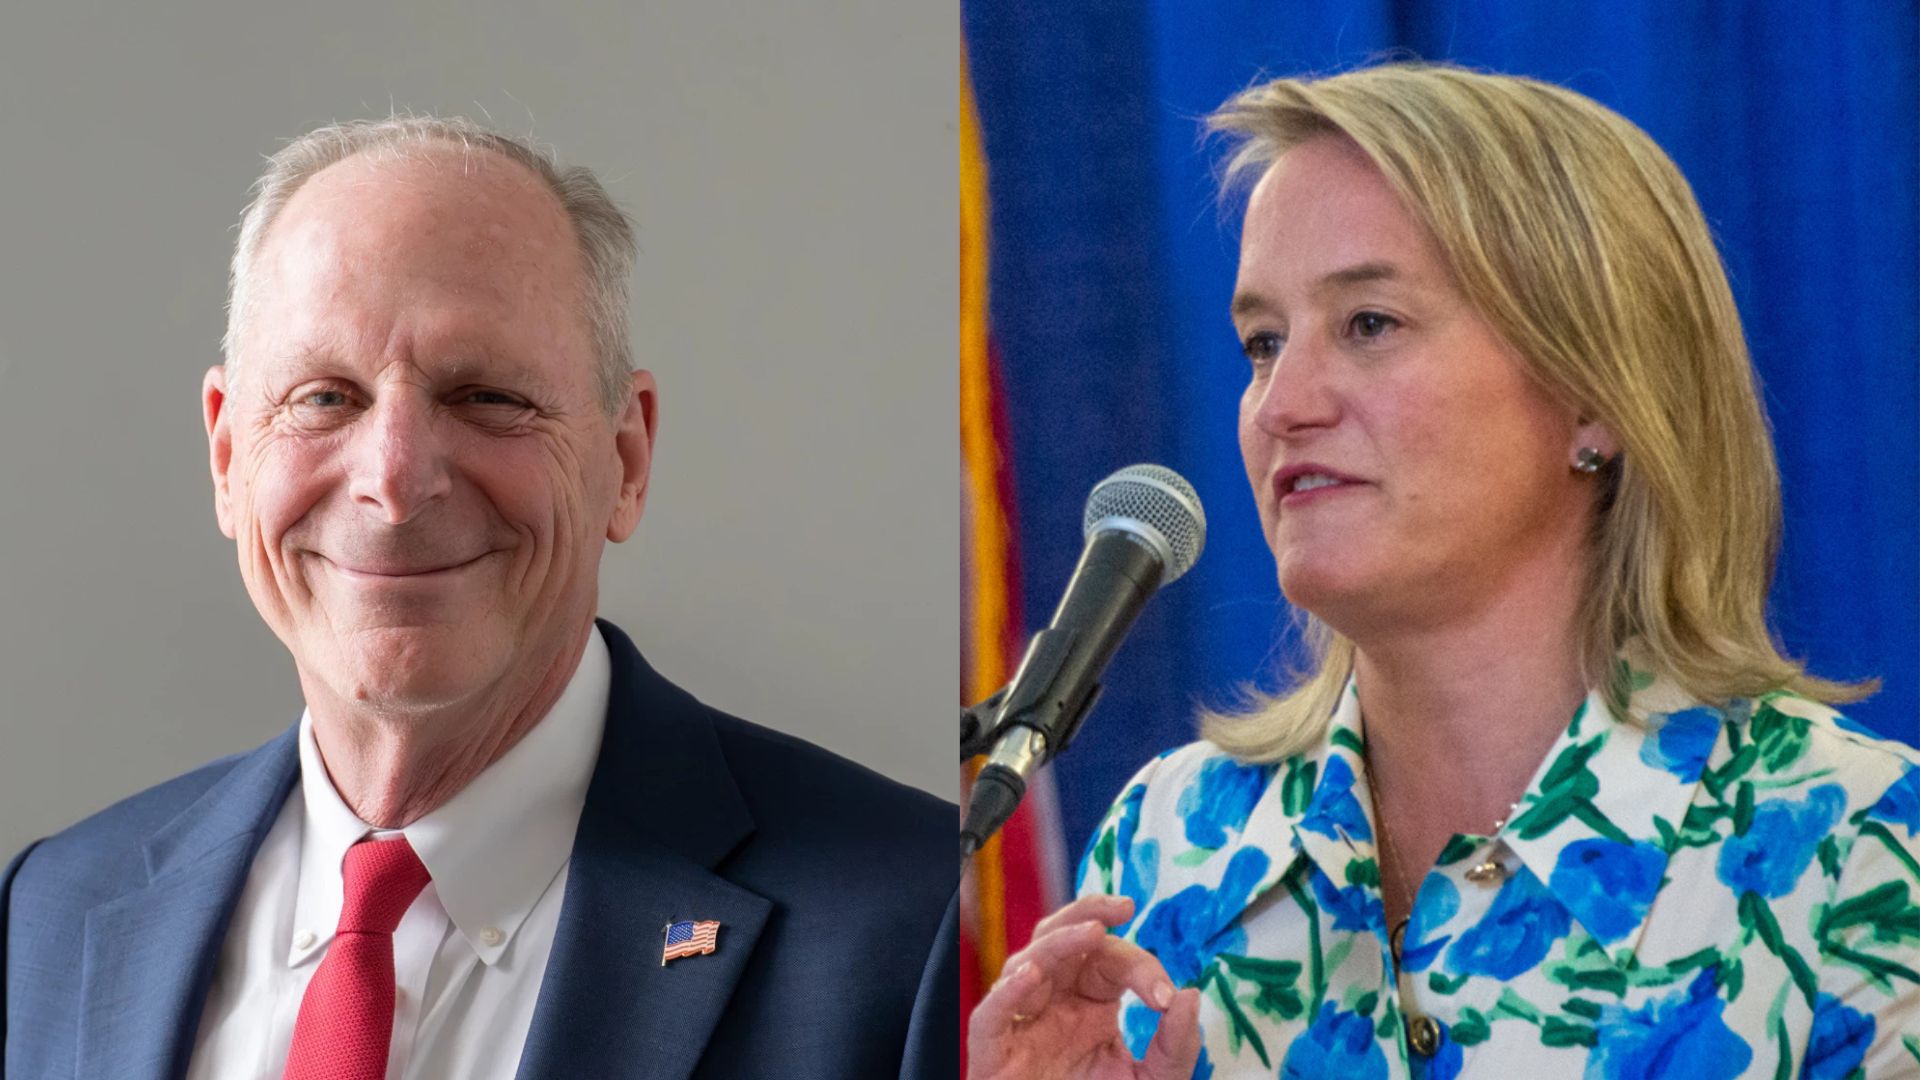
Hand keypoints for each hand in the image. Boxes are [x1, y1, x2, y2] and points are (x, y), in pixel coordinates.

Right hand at [967, 894, 1201, 1079]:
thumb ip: (1176, 1045)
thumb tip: (1190, 995)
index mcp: (1089, 1002)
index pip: (1109, 959)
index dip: (1140, 966)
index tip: (1164, 993)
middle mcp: (1053, 1003)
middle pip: (1058, 938)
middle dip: (1088, 913)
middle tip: (1122, 906)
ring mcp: (1021, 1024)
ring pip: (1025, 964)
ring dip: (1057, 943)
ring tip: (1091, 931)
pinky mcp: (994, 1054)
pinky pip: (990, 1016)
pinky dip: (1006, 994)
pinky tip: (1031, 977)